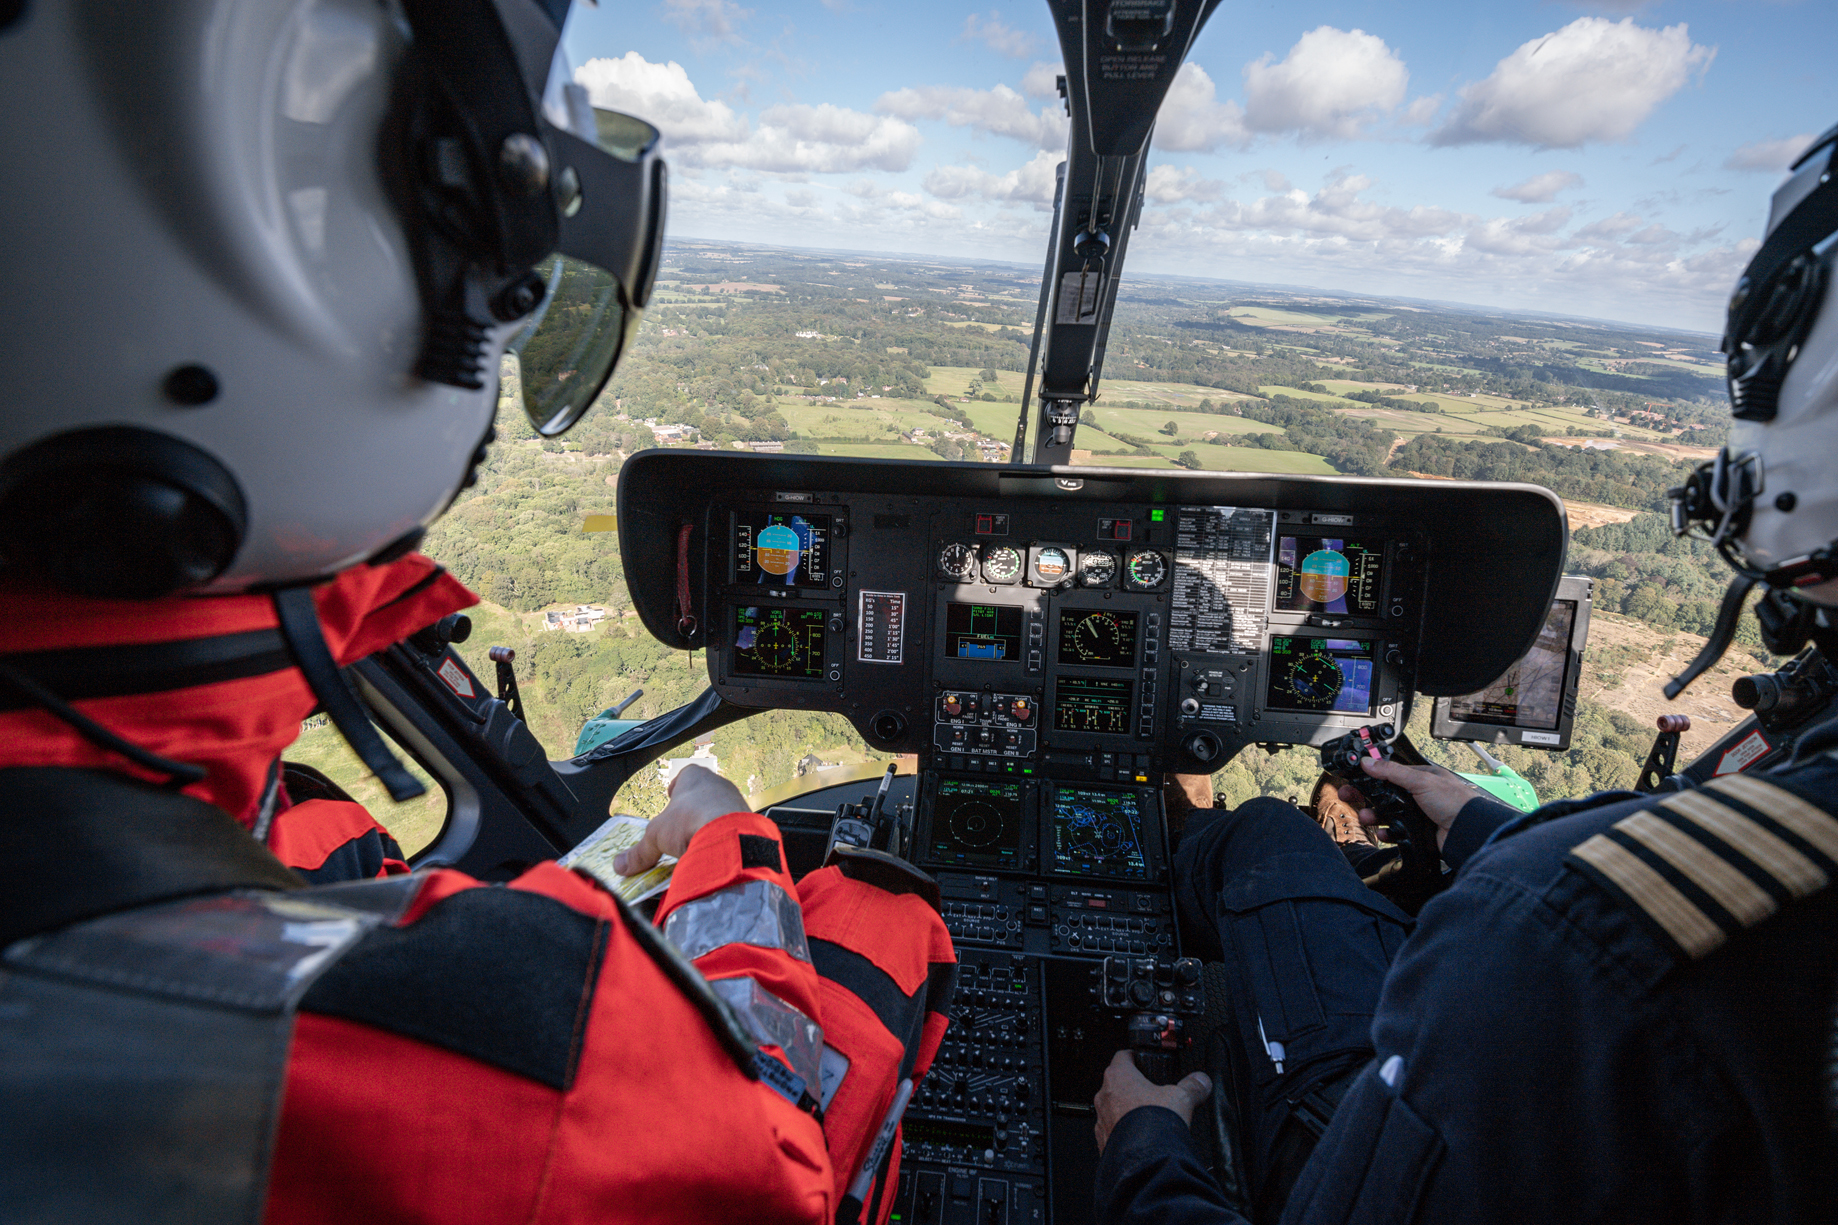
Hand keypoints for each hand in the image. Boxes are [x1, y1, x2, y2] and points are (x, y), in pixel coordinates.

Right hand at [612, 765, 749, 874]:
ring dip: (708, 824)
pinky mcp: (748, 818)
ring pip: (718, 810)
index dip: (675, 791)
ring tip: (697, 843)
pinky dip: (723, 836)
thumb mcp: (655, 837)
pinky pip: (732, 825)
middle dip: (691, 812)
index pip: (683, 777)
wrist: (730, 834)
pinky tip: (715, 849)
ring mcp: (735, 799)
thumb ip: (639, 851)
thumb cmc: (690, 820)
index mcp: (693, 776)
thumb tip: (620, 865)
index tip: (670, 802)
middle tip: (680, 830)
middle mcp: (717, 783)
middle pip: (701, 796)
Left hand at [1093, 1050, 1211, 1153]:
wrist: (1144, 1161)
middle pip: (1117, 1083)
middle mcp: (1105, 1095)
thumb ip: (1193, 1086)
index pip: (1123, 1056)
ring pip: (1112, 1108)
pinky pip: (1112, 1131)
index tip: (1142, 1060)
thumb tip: (1201, 1081)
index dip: (1135, 1056)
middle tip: (1151, 1092)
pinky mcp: (1103, 1141)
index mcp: (1119, 1076)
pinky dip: (1124, 1132)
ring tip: (1148, 1119)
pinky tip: (1141, 1138)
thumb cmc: (1154, 1125)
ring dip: (1126, 1110)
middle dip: (1133, 1087)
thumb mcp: (1182, 1098)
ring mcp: (1101, 1119)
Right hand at [1338, 756, 1487, 849]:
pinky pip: (1397, 832)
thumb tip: (1369, 761)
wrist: (1468, 832)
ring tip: (1365, 817)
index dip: (1371, 776)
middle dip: (1368, 797)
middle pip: (1386, 794)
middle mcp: (1420, 795)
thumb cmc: (1454, 802)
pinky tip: (1383, 832)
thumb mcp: (1420, 781)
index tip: (1355, 778)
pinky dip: (1388, 832)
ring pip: (1389, 813)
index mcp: (1421, 778)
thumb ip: (1392, 771)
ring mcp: (1419, 814)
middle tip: (1350, 797)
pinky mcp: (1419, 832)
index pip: (1390, 774)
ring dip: (1375, 815)